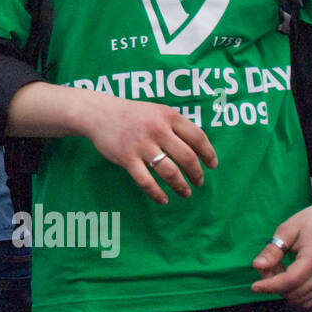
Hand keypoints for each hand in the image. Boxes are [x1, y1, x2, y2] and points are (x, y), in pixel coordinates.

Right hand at [79, 94, 217, 204]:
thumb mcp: (157, 112)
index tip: (212, 165)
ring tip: (185, 192)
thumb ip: (175, 126)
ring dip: (181, 186)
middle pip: (187, 157)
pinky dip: (157, 193)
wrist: (99, 113)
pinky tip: (163, 200)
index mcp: (168, 116)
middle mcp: (157, 129)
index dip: (209, 153)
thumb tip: (198, 148)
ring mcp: (141, 144)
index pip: (197, 137)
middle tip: (199, 182)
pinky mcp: (126, 158)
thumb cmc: (132, 115)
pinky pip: (145, 181)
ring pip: (169, 171)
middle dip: (196, 173)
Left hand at [251, 197, 311, 308]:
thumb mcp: (287, 230)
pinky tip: (289, 277)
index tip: (254, 286)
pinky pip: (309, 300)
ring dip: (284, 290)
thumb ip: (273, 250)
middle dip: (274, 285)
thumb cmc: (310, 221)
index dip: (270, 286)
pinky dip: (295, 293)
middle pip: (293, 292)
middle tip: (268, 265)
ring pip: (300, 300)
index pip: (290, 281)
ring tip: (279, 268)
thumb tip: (257, 266)